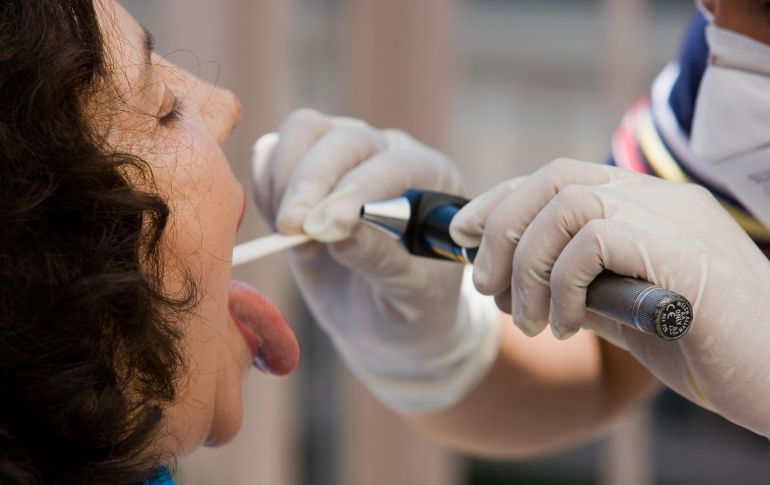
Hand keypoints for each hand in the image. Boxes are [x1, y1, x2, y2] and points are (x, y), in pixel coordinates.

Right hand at [251, 109, 499, 411]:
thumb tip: (337, 231)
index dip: (358, 189)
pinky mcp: (301, 166)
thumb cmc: (408, 306)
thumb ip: (380, 259)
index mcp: (429, 176)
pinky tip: (279, 226)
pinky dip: (265, 184)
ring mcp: (342, 153)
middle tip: (292, 229)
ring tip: (288, 230)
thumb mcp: (408, 293)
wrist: (381, 320)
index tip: (328, 227)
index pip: (393, 164)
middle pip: (343, 138)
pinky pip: (272, 154)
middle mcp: (386, 153)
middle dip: (312, 181)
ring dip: (284, 178)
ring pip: (304, 131)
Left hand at [450, 158, 769, 436]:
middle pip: (553, 178)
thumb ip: (578, 289)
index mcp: (646, 206)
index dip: (500, 200)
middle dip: (501, 229)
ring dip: (527, 265)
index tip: (463, 233)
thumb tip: (514, 285)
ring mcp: (674, 218)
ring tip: (530, 319)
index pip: (557, 177)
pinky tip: (570, 325)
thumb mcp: (624, 314)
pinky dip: (562, 283)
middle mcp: (659, 199)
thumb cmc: (709, 349)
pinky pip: (593, 239)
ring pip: (566, 204)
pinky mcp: (681, 250)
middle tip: (485, 286)